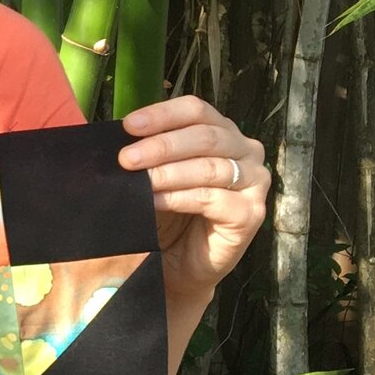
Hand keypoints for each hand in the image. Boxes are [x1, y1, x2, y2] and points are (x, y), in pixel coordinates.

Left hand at [118, 96, 265, 303]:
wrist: (179, 264)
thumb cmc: (168, 213)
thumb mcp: (156, 174)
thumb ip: (148, 151)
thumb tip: (120, 133)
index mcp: (222, 132)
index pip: (196, 110)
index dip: (163, 114)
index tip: (129, 125)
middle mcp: (245, 151)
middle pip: (205, 136)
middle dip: (161, 146)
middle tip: (126, 159)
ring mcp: (254, 182)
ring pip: (209, 167)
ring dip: (168, 173)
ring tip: (139, 182)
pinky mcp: (251, 213)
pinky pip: (212, 198)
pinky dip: (179, 198)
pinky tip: (155, 202)